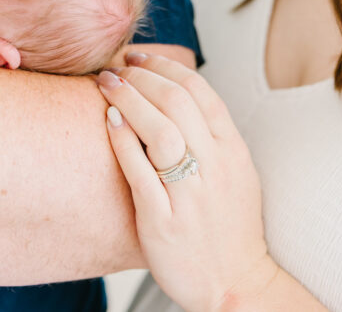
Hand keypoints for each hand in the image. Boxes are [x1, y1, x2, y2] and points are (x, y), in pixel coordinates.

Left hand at [97, 53, 277, 311]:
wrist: (235, 284)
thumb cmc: (228, 226)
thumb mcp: (235, 173)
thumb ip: (211, 135)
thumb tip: (177, 94)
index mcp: (233, 151)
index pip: (201, 91)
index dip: (165, 66)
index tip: (138, 58)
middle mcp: (215, 168)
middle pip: (178, 102)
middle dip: (141, 76)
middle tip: (115, 68)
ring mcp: (190, 195)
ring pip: (161, 131)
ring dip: (129, 99)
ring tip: (106, 84)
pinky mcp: (164, 221)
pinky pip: (141, 172)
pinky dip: (123, 141)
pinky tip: (109, 120)